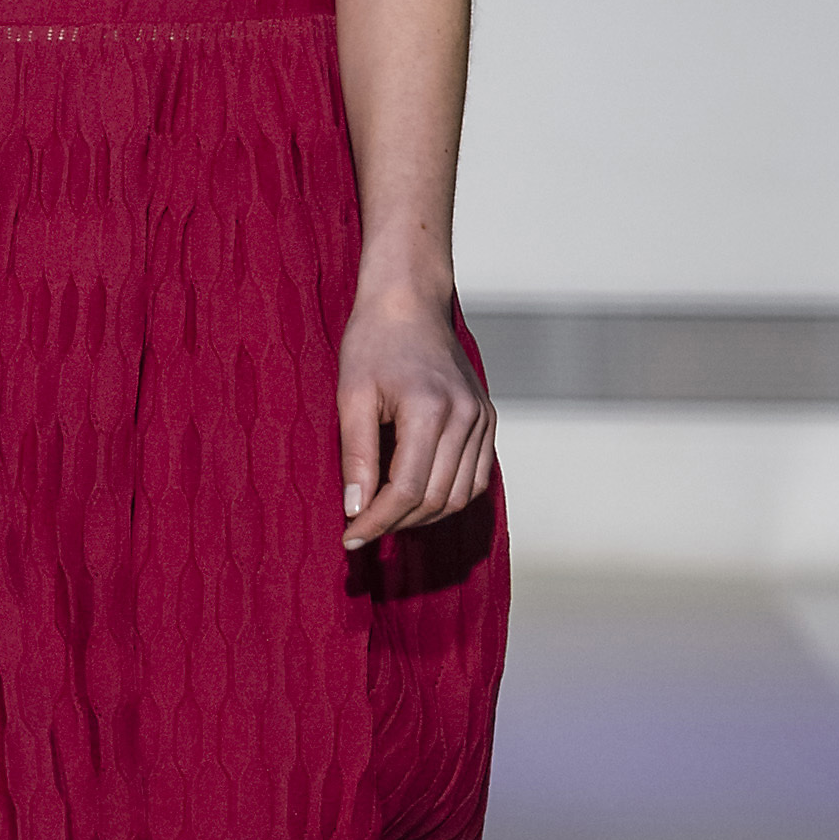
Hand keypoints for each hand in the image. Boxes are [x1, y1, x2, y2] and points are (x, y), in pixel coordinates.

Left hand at [338, 289, 495, 550]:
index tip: (350, 538)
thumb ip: (356, 455)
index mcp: (430, 409)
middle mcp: (466, 417)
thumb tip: (355, 510)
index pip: (406, 490)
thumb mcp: (351, 395)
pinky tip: (416, 498)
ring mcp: (483, 418)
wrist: (410, 301)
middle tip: (361, 530)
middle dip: (396, 524)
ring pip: (460, 496)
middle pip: (435, 499)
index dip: (377, 521)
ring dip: (422, 517)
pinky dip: (447, 498)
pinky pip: (476, 478)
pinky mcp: (489, 419)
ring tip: (386, 516)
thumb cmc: (373, 342)